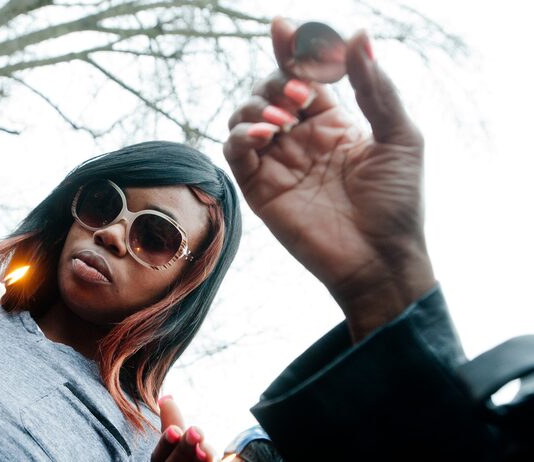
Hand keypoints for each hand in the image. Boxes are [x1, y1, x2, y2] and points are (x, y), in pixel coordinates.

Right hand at [224, 17, 434, 338]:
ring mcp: (278, 163)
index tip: (284, 27)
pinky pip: (235, 152)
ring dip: (257, 106)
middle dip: (278, 80)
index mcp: (334, 122)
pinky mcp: (260, 189)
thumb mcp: (401, 137)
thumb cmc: (397, 203)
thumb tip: (359, 34)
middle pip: (271, 89)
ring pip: (245, 115)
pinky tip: (264, 136)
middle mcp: (301, 138)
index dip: (293, 49)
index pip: (305, 75)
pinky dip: (240, 136)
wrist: (380, 260)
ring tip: (284, 121)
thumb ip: (377, 88)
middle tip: (302, 96)